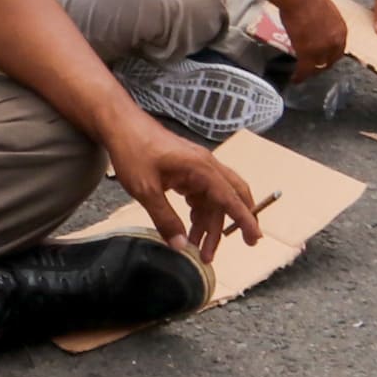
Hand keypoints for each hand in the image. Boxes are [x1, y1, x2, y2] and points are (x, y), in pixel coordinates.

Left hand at [104, 116, 262, 261]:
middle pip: (232, 195)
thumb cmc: (134, 152)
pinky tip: (192, 229)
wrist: (121, 126)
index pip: (230, 197)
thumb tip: (182, 247)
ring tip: (201, 250)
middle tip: (245, 244)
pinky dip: (200, 214)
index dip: (244, 219)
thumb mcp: (146, 190)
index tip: (255, 238)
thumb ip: (165, 219)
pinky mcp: (188, 170)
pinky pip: (202, 195)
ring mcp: (198, 167)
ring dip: (211, 224)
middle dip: (236, 222)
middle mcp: (206, 166)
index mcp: (201, 168)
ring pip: (215, 199)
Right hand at [281, 0, 351, 76]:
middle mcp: (335, 42)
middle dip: (321, 66)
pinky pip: (304, 70)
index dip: (329, 56)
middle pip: (330, 61)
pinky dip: (299, 76)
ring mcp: (322, 48)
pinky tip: (295, 78)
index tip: (322, 58)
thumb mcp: (324, 10)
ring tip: (302, 74)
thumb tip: (316, 27)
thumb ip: (324, 23)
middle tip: (312, 69)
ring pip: (317, 67)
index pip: (338, 49)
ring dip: (309, 72)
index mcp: (341, 30)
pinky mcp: (308, 53)